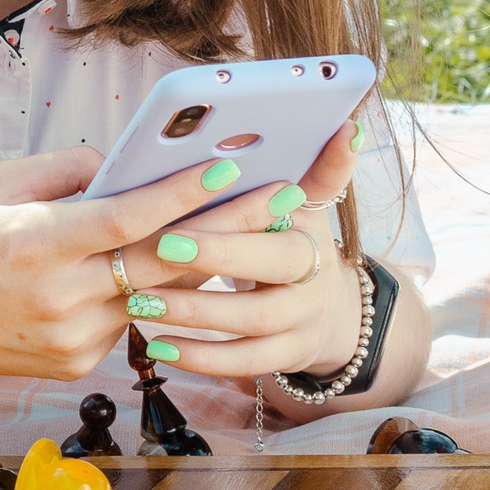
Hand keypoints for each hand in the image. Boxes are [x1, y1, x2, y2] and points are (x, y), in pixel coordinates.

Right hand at [0, 146, 294, 401]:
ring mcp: (71, 339)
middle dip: (226, 225)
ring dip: (193, 259)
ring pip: (154, 294)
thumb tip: (123, 163)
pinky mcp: (77, 366)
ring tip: (239, 221)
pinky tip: (148, 269)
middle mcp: (57, 298)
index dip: (181, 192)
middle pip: (163, 261)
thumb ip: (63, 171)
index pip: (125, 218)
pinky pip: (128, 319)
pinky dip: (141, 292)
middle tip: (278, 195)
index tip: (228, 164)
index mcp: (32, 246)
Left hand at [121, 123, 363, 380]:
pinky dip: (201, 356)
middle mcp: (314, 274)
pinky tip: (158, 347)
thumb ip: (317, 169)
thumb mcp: (306, 205)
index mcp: (309, 227)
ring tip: (141, 301)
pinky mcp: (287, 356)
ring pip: (253, 320)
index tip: (204, 189)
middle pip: (273, 265)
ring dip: (196, 311)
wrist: (329, 312)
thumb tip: (348, 126)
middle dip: (218, 255)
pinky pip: (244, 362)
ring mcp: (304, 319)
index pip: (285, 212)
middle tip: (160, 246)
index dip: (248, 206)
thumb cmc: (289, 243)